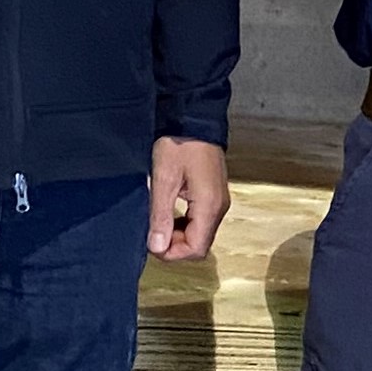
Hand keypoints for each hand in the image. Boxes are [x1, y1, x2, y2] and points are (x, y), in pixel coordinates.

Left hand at [150, 136, 229, 261]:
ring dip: (178, 234)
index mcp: (210, 206)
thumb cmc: (178, 144)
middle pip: (199, 245)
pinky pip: (201, 221)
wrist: (193, 117)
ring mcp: (219, 201)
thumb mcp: (164, 180)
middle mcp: (219, 207)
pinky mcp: (214, 195)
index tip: (152, 242)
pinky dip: (184, 224)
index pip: (196, 249)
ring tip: (158, 219)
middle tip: (152, 230)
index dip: (173, 253)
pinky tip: (169, 210)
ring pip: (200, 234)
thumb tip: (157, 247)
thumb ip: (161, 216)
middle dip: (174, 245)